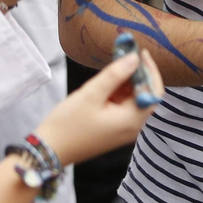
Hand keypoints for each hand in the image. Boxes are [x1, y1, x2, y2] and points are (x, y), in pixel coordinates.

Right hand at [33, 48, 162, 164]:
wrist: (48, 151)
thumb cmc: (68, 123)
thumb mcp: (91, 94)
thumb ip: (115, 74)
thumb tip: (135, 57)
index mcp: (132, 120)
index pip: (154, 92)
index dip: (150, 71)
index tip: (140, 52)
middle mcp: (132, 127)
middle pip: (145, 95)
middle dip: (138, 73)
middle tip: (126, 53)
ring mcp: (122, 129)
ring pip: (133, 100)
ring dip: (127, 81)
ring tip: (115, 62)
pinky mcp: (112, 129)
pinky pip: (122, 107)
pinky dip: (118, 92)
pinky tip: (107, 80)